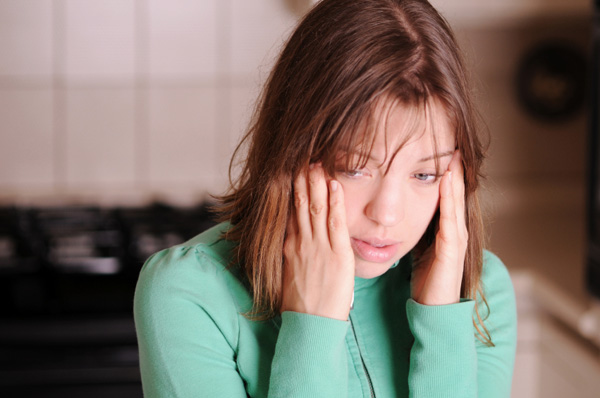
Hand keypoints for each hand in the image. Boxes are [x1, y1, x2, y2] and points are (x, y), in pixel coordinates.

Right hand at [281, 163, 354, 320]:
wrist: (309, 324)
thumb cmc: (302, 305)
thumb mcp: (291, 275)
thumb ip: (294, 256)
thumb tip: (294, 244)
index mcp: (291, 246)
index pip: (291, 211)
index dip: (293, 189)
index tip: (293, 171)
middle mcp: (301, 242)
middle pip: (301, 204)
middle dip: (302, 179)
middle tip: (304, 157)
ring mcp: (318, 247)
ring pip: (316, 207)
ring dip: (316, 183)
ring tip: (316, 162)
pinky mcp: (337, 255)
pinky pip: (335, 222)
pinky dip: (335, 202)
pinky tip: (334, 185)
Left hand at [411, 151, 467, 304]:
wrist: (431, 309)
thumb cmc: (424, 280)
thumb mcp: (418, 247)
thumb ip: (414, 229)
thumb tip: (398, 214)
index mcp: (445, 230)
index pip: (445, 195)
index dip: (443, 173)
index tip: (440, 149)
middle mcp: (454, 231)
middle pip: (454, 195)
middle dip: (454, 170)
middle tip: (453, 144)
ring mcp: (456, 241)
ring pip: (455, 204)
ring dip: (455, 180)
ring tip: (453, 157)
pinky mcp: (451, 252)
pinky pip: (451, 221)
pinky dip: (450, 202)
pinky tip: (446, 184)